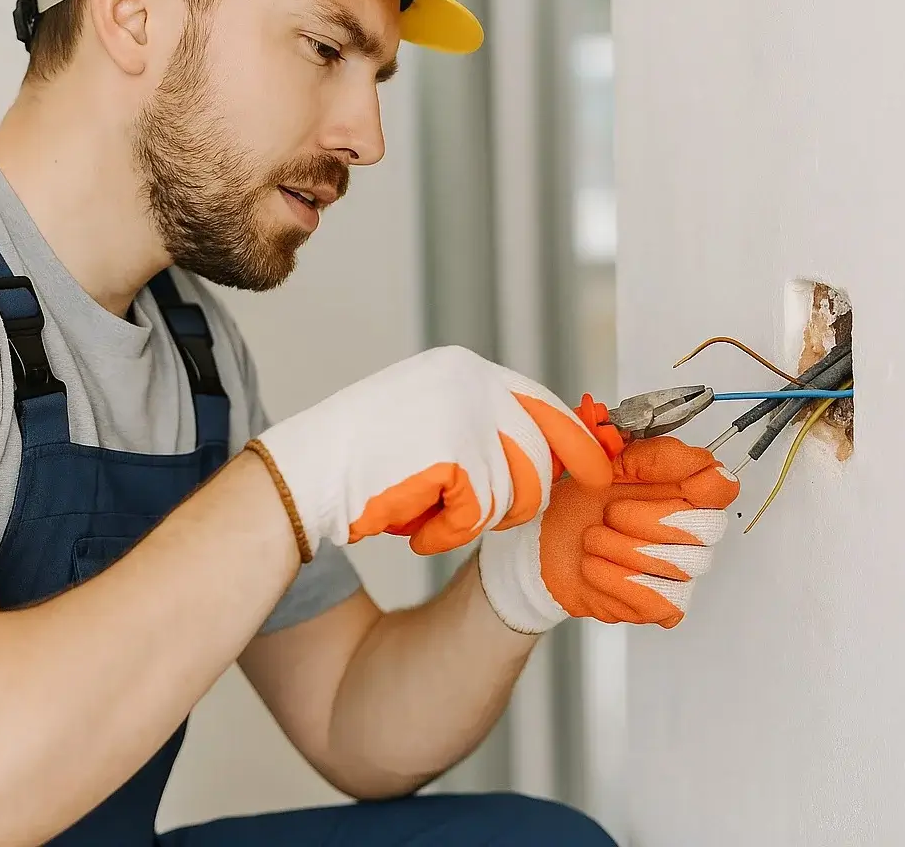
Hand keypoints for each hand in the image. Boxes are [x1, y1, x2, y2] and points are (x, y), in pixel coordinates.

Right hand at [246, 346, 612, 561]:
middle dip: (518, 499)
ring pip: (516, 491)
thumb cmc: (360, 458)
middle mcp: (471, 380)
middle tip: (481, 515)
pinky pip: (479, 517)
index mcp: (465, 368)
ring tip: (427, 512)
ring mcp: (464, 413)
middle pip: (539, 456)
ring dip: (474, 519)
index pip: (543, 403)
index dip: (575, 442)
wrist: (305, 474)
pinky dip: (447, 535)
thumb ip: (481, 424)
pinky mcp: (455, 452)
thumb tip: (547, 451)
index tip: (600, 471)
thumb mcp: (428, 420)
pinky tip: (413, 525)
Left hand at [478, 437, 739, 632]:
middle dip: (638, 517)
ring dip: (614, 546)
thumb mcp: (596, 461)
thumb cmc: (581, 502)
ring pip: (671, 563)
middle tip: (607, 512)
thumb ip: (619, 443)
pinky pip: (650, 594)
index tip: (638, 470)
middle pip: (699, 526)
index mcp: (685, 489)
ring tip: (593, 538)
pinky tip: (593, 565)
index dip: (683, 476)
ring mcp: (683, 572)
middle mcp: (694, 531)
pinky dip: (609, 577)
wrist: (547, 546)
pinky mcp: (664, 606)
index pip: (722, 484)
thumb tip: (631, 438)